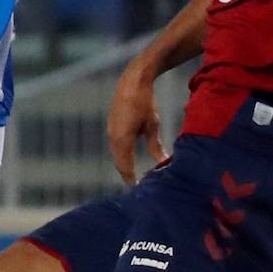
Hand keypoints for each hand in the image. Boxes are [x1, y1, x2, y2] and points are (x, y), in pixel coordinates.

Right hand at [107, 60, 167, 184]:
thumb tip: (162, 162)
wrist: (132, 81)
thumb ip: (154, 146)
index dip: (132, 179)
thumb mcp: (152, 125)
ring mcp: (110, 132)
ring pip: (117, 156)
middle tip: (138, 188)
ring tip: (135, 176)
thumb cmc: (144, 102)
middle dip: (128, 175)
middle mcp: (113, 138)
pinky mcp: (112, 127)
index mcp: (122, 139)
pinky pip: (116, 147)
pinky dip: (122, 156)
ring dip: (124, 166)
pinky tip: (130, 160)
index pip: (125, 167)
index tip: (140, 190)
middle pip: (119, 164)